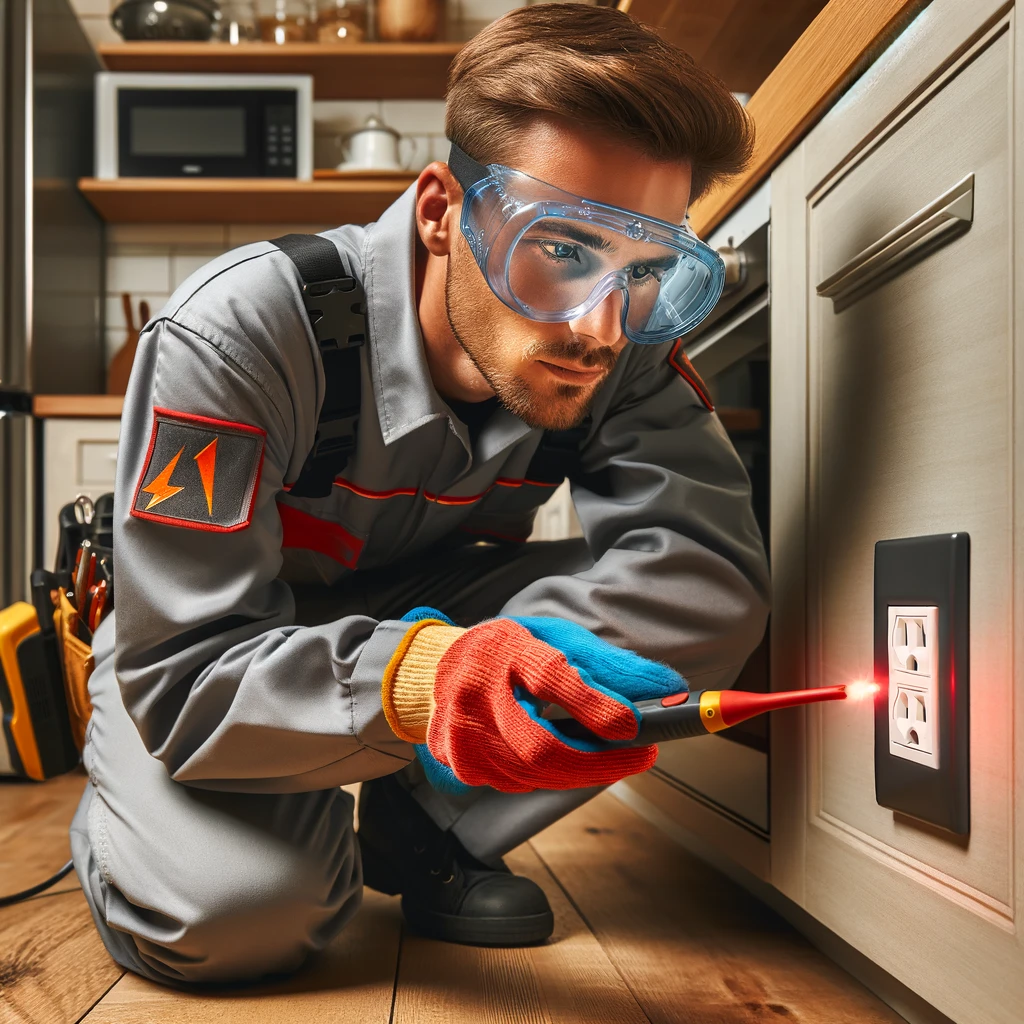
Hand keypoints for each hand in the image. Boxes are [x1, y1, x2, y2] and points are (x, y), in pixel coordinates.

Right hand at [380, 608, 684, 793]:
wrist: (434, 672)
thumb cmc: (507, 651)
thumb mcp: (555, 638)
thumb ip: (610, 664)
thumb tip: (671, 688)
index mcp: (504, 649)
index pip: (551, 677)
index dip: (594, 705)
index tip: (634, 726)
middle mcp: (474, 693)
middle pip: (541, 748)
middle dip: (599, 763)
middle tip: (642, 756)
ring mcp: (460, 735)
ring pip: (533, 774)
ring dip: (580, 771)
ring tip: (611, 754)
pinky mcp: (458, 765)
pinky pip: (518, 783)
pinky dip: (549, 775)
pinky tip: (562, 758)